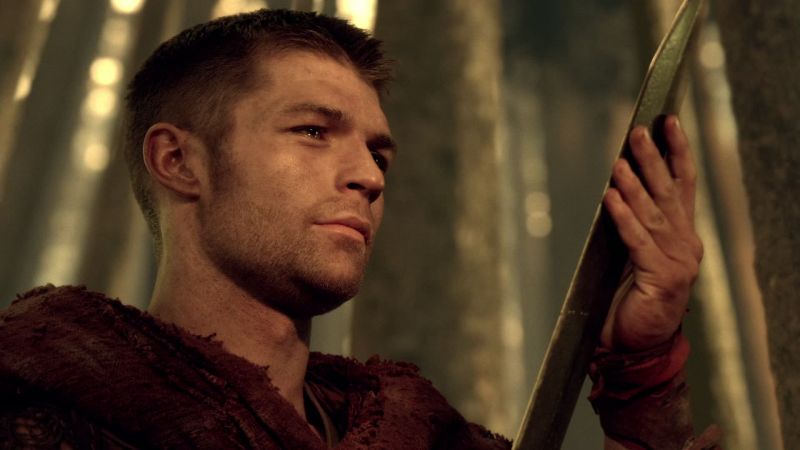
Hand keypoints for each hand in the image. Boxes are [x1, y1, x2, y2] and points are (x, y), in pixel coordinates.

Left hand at [600, 115, 702, 351]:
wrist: (636, 347)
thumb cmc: (633, 299)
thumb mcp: (640, 255)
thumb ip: (639, 226)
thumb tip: (620, 185)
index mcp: (684, 236)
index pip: (682, 185)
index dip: (677, 152)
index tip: (668, 121)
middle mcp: (686, 246)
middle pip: (669, 193)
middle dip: (655, 159)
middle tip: (640, 131)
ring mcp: (678, 263)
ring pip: (653, 214)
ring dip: (636, 184)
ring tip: (620, 160)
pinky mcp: (660, 280)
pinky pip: (637, 242)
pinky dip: (623, 218)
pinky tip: (611, 197)